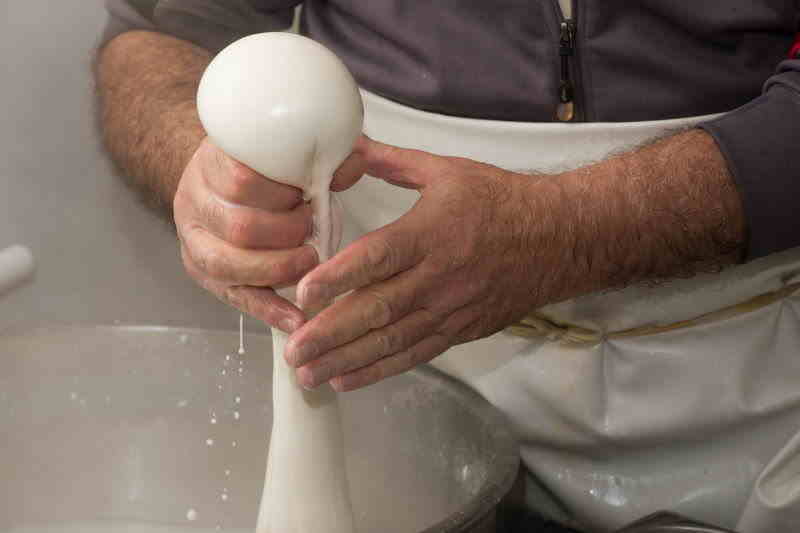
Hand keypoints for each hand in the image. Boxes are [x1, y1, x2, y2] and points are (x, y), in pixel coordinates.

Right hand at [174, 136, 365, 331]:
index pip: (242, 180)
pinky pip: (237, 297)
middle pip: (240, 227)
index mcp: (213, 162)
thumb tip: (357, 164)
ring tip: (308, 262)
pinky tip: (296, 317)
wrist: (217, 179)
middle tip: (310, 226)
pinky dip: (270, 310)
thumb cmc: (258, 166)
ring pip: (229, 265)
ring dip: (278, 269)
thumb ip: (323, 153)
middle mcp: (196, 202)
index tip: (305, 194)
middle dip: (286, 233)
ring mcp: (196, 241)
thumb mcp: (286, 150)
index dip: (281, 193)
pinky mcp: (205, 274)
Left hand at [284, 139, 571, 390]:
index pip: (377, 258)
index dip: (338, 277)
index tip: (303, 293)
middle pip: (378, 310)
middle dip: (331, 333)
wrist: (559, 238)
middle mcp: (438, 276)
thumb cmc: (501, 201)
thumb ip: (393, 163)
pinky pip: (416, 354)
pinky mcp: (460, 329)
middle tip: (292, 352)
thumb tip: (349, 146)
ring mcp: (450, 308)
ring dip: (347, 360)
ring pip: (393, 340)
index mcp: (430, 232)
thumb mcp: (447, 171)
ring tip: (308, 375)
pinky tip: (348, 379)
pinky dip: (380, 369)